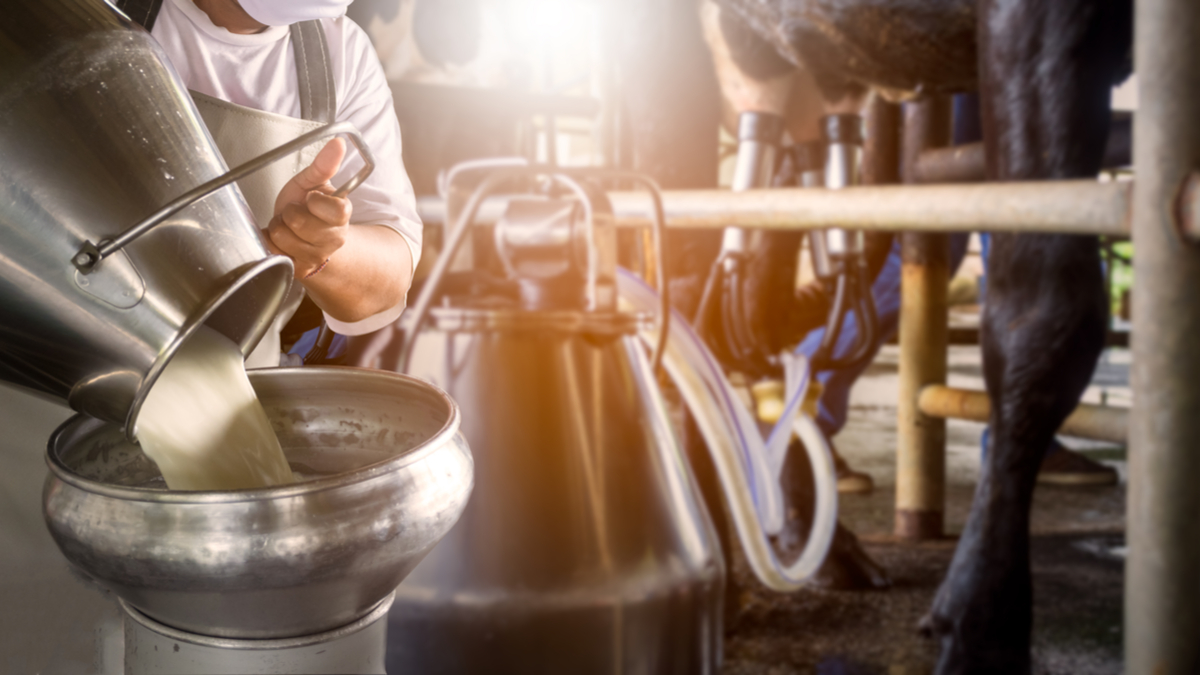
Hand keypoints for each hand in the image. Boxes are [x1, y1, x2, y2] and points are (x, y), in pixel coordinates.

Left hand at [264, 139, 352, 279]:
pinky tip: (281, 240)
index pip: (332, 209)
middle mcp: (334, 240)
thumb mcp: (313, 183)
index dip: (314, 202)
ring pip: (283, 237)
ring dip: (279, 228)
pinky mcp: (299, 269)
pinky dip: (271, 242)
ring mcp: (316, 256)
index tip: (311, 199)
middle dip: (290, 213)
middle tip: (295, 212)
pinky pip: (273, 250)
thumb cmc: (307, 207)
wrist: (302, 236)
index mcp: (342, 215)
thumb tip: (338, 143)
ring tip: (288, 226)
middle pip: (299, 222)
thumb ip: (324, 164)